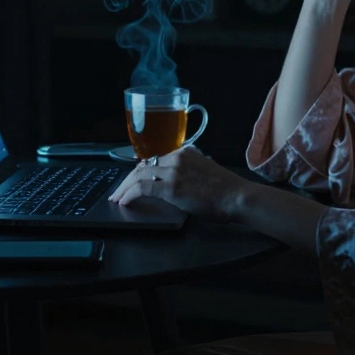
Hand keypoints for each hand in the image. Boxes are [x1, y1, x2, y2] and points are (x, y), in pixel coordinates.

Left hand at [106, 145, 249, 221]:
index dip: (139, 171)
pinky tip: (124, 202)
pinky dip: (129, 194)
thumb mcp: (206, 170)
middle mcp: (177, 157)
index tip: (131, 181)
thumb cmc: (227, 189)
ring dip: (124, 188)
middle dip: (127, 180)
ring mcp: (173, 171)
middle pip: (143, 166)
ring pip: (138, 175)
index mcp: (185, 152)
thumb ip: (190, 169)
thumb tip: (178, 178)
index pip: (154, 160)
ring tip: (117, 198)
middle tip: (118, 191)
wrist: (237, 196)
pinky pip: (142, 188)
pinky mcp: (171, 187)